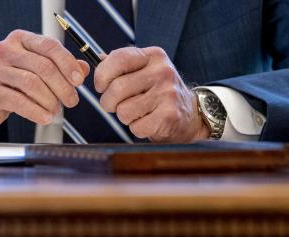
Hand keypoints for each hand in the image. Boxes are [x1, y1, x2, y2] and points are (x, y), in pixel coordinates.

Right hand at [0, 30, 89, 132]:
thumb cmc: (6, 83)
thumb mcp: (32, 70)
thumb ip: (58, 67)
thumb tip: (82, 69)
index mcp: (20, 40)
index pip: (49, 46)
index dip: (67, 63)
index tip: (78, 80)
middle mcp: (6, 50)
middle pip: (43, 66)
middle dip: (62, 86)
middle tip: (71, 101)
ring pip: (32, 83)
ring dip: (50, 100)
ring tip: (56, 111)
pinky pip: (19, 101)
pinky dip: (36, 112)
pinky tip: (44, 117)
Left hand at [94, 47, 209, 142]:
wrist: (190, 114)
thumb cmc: (159, 92)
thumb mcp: (145, 70)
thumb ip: (122, 64)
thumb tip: (98, 59)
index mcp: (154, 56)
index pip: (118, 59)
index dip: (102, 75)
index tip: (101, 86)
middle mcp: (162, 72)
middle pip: (116, 88)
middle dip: (108, 102)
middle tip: (114, 105)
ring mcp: (167, 94)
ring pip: (123, 111)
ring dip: (124, 117)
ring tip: (137, 113)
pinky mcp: (169, 116)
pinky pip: (136, 127)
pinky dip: (137, 129)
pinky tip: (148, 122)